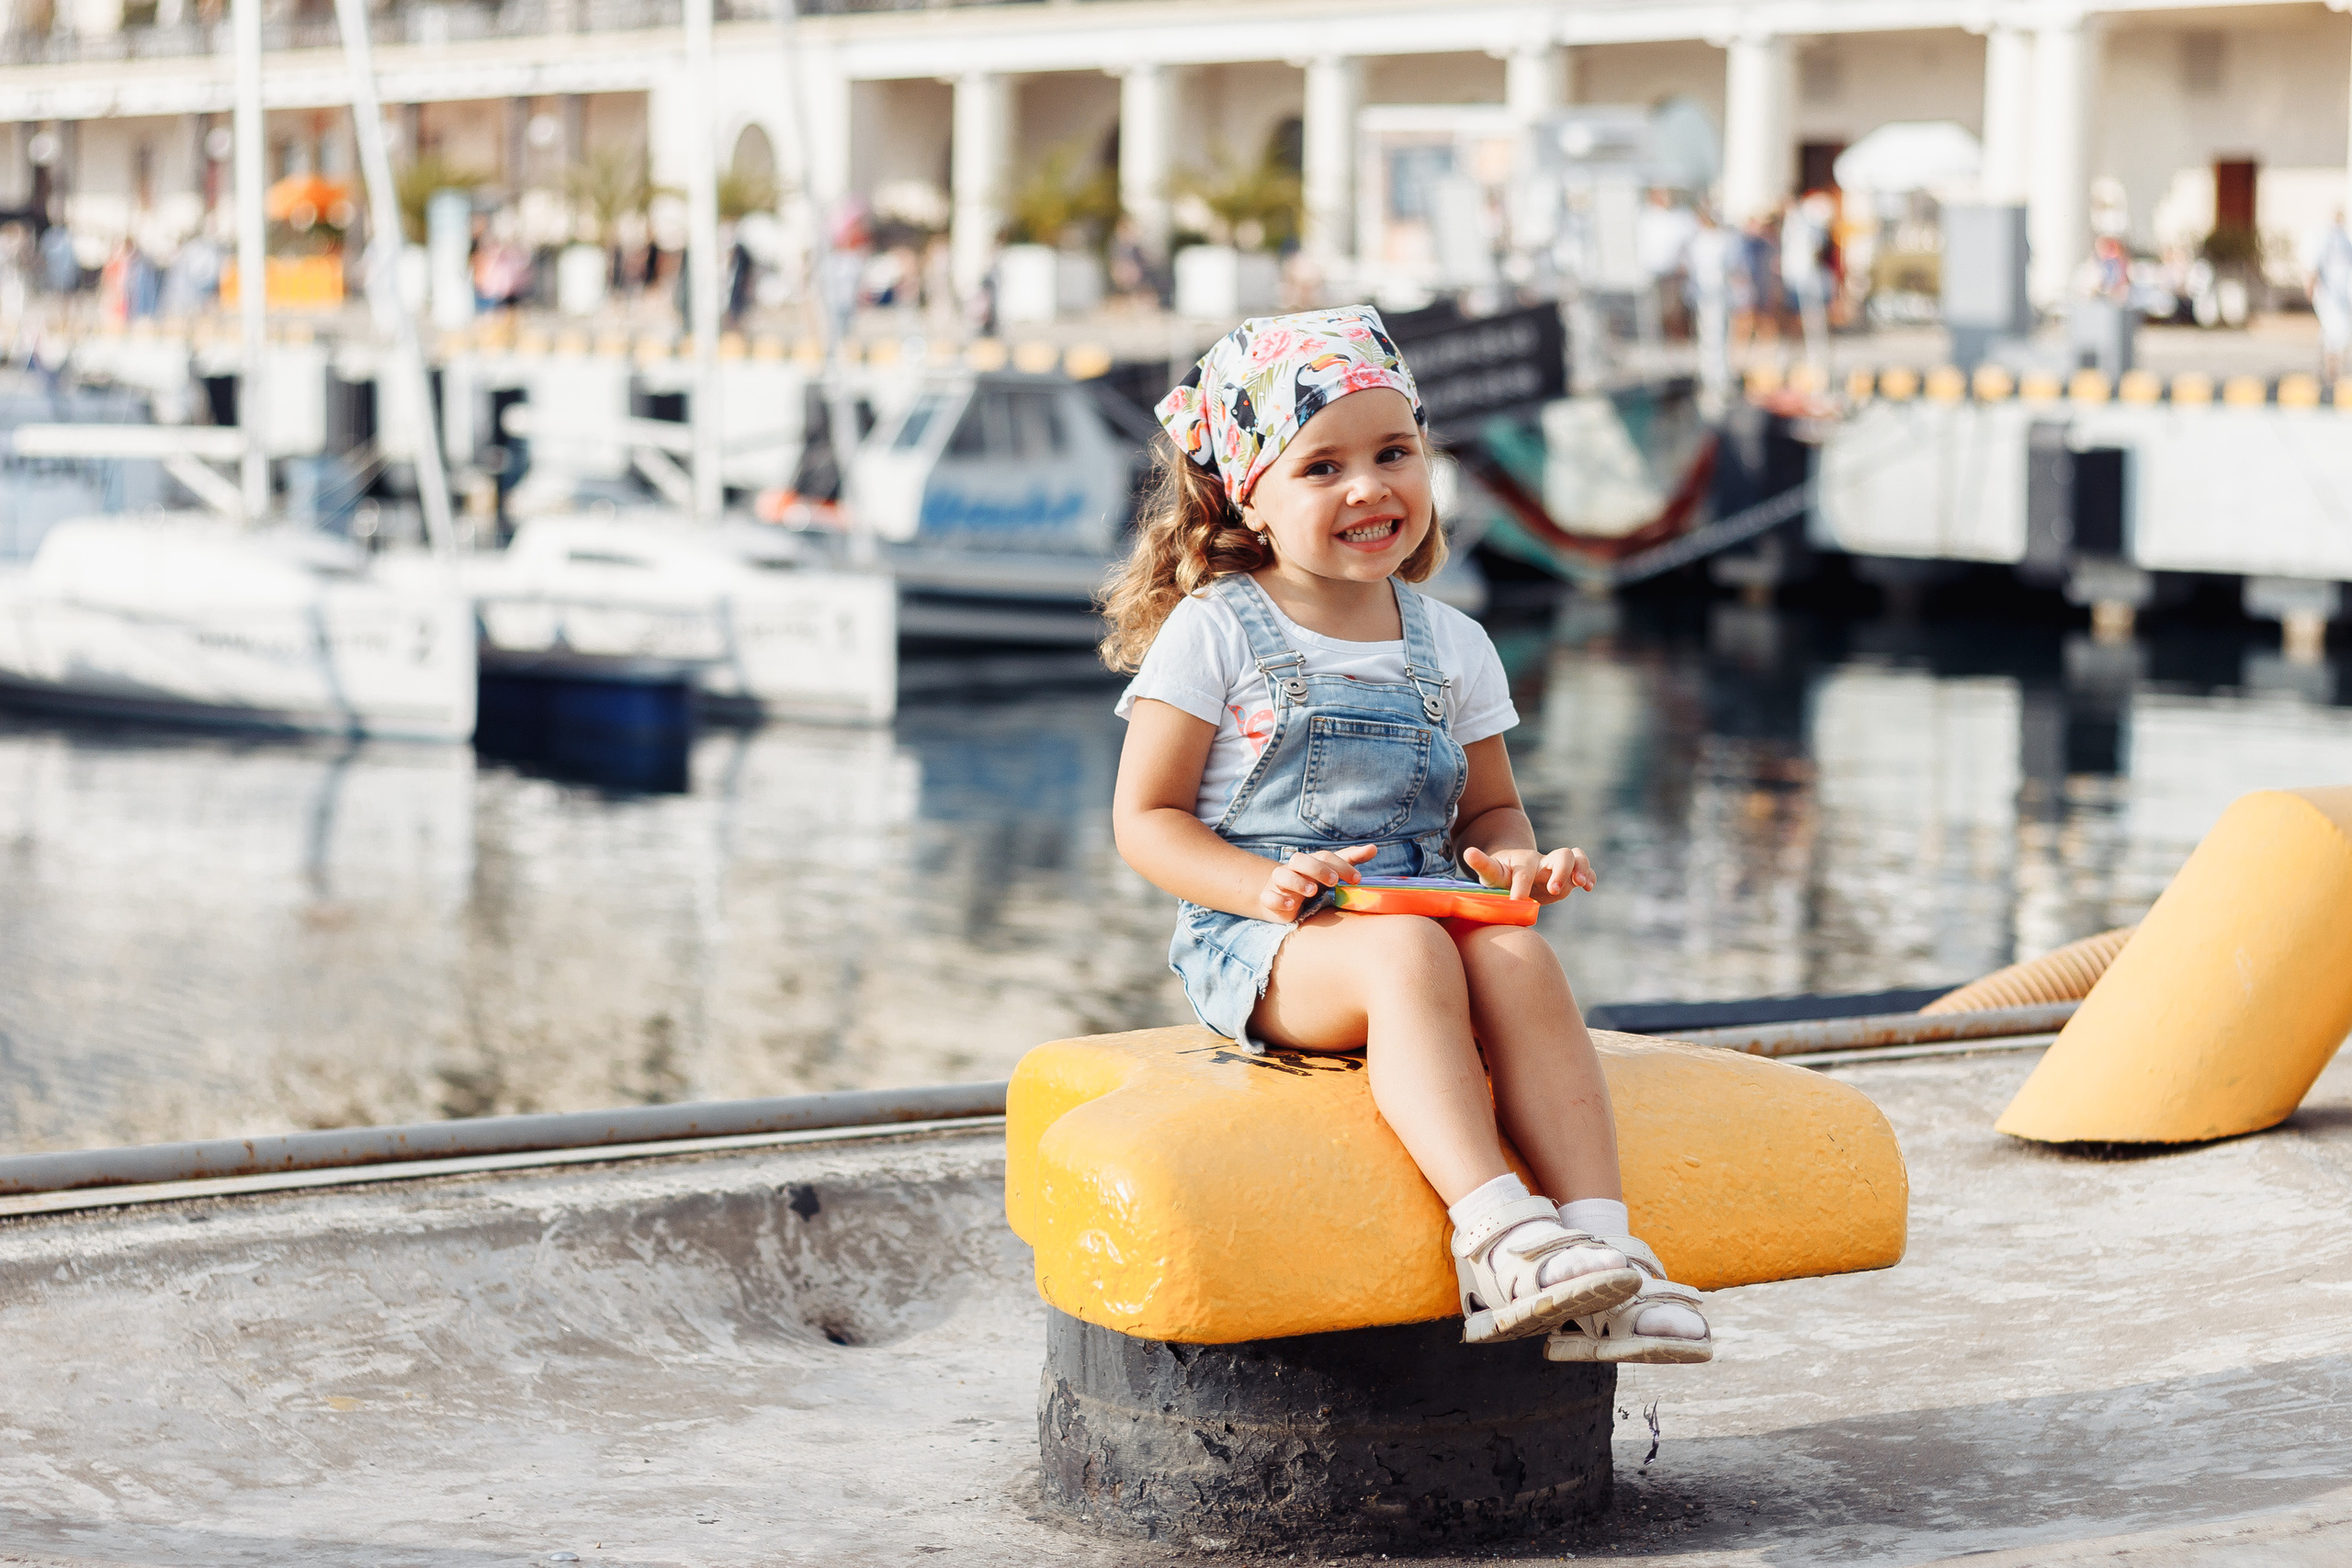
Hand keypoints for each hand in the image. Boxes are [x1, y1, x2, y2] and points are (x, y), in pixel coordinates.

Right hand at [1259, 843, 1376, 921]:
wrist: (1280, 898)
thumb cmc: (1310, 882)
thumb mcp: (1331, 871)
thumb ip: (1350, 860)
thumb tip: (1374, 848)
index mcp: (1311, 862)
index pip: (1325, 856)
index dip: (1342, 865)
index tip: (1357, 879)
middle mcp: (1294, 870)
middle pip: (1300, 859)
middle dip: (1317, 868)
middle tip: (1333, 881)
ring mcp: (1280, 884)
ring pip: (1281, 875)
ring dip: (1297, 882)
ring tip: (1312, 891)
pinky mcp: (1269, 899)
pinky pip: (1268, 897)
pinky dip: (1278, 899)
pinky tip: (1291, 905)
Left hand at [1461, 844, 1595, 904]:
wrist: (1514, 869)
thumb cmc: (1500, 873)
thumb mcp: (1490, 871)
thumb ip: (1482, 864)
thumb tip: (1468, 852)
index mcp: (1523, 862)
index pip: (1525, 871)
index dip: (1522, 886)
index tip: (1518, 901)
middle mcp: (1543, 861)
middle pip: (1560, 855)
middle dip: (1561, 871)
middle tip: (1554, 890)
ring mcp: (1557, 867)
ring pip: (1577, 857)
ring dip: (1582, 868)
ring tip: (1582, 885)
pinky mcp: (1568, 877)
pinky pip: (1585, 869)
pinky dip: (1591, 876)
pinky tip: (1589, 888)